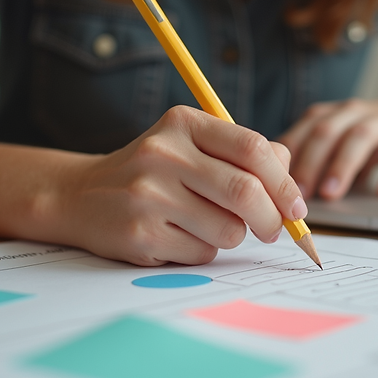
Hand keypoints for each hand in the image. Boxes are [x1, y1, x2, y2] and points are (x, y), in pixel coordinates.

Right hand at [52, 106, 307, 265]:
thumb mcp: (193, 146)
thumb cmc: (153, 172)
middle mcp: (164, 154)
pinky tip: (178, 236)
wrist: (80, 196)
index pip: (252, 148)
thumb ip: (243, 154)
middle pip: (246, 192)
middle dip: (272, 219)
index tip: (297, 206)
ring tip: (207, 226)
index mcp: (183, 123)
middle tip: (272, 230)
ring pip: (228, 230)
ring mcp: (149, 195)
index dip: (284, 182)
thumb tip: (291, 177)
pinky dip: (204, 251)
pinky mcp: (140, 234)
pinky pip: (202, 254)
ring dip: (232, 236)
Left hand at [278, 95, 377, 200]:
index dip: (286, 157)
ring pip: (359, 138)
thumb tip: (281, 197)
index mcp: (329, 115)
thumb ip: (314, 163)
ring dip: (341, 166)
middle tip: (297, 194)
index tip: (274, 184)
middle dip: (309, 163)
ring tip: (330, 193)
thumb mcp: (338, 144)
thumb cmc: (369, 137)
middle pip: (326, 132)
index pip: (301, 131)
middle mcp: (352, 113)